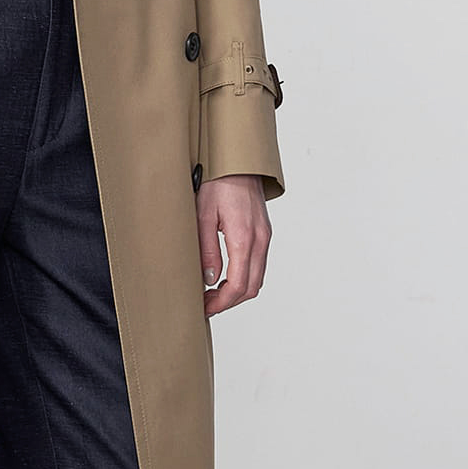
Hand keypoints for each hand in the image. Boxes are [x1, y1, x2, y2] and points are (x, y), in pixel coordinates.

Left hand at [197, 174, 271, 315]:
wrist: (237, 161)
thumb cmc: (218, 182)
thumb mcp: (203, 215)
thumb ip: (207, 249)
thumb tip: (209, 279)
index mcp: (244, 237)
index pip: (238, 285)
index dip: (221, 303)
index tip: (205, 307)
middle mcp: (260, 240)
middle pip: (252, 287)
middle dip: (229, 302)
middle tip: (206, 304)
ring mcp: (265, 236)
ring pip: (257, 277)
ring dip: (237, 290)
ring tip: (213, 292)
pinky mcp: (264, 232)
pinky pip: (258, 264)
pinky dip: (244, 277)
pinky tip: (226, 275)